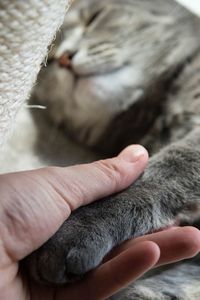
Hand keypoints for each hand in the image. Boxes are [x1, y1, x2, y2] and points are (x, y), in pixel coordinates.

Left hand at [0, 145, 198, 299]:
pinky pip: (97, 288)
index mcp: (57, 211)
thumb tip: (139, 154)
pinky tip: (152, 250)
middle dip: (152, 230)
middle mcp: (60, 243)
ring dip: (153, 251)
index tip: (159, 196)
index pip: (105, 208)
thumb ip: (102, 177)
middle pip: (113, 239)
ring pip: (112, 265)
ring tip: (190, 238)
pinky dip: (124, 269)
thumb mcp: (59, 185)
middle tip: (187, 224)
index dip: (133, 203)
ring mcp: (60, 276)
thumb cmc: (6, 207)